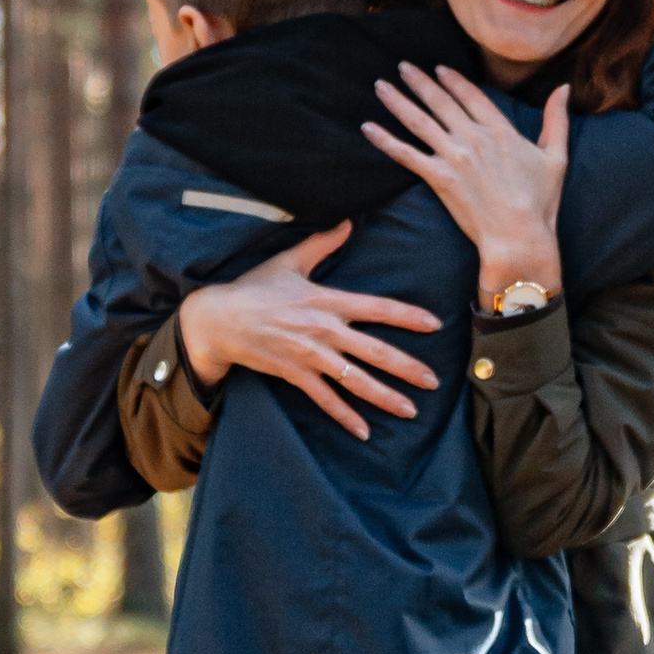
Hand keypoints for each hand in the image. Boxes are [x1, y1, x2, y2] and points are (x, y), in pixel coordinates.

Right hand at [175, 226, 441, 440]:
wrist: (218, 319)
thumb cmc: (254, 288)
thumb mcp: (289, 261)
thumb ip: (322, 243)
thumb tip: (348, 221)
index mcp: (327, 300)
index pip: (377, 308)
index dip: (408, 316)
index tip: (435, 325)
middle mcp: (324, 329)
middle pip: (375, 351)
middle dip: (407, 368)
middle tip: (434, 381)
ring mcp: (310, 355)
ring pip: (355, 381)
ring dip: (385, 397)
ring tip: (410, 410)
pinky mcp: (295, 374)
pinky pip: (325, 400)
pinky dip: (345, 417)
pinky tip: (365, 432)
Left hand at [366, 67, 566, 289]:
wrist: (519, 237)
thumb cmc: (540, 203)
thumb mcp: (556, 157)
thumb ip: (557, 119)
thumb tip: (564, 88)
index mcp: (501, 131)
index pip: (471, 96)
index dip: (452, 80)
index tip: (438, 69)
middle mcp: (474, 137)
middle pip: (440, 102)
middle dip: (419, 82)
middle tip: (402, 66)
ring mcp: (454, 156)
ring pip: (419, 121)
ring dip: (397, 101)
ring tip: (380, 86)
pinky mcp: (439, 178)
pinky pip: (406, 154)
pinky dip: (385, 140)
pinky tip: (368, 128)